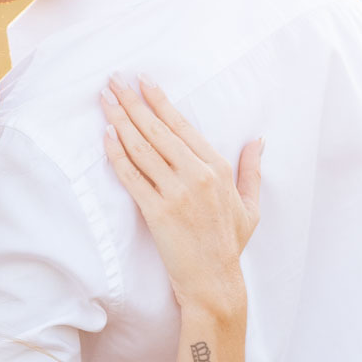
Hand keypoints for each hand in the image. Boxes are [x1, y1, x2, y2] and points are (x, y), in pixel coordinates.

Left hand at [102, 76, 261, 312]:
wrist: (214, 282)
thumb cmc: (229, 245)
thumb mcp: (250, 205)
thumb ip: (251, 170)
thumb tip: (257, 141)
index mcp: (217, 168)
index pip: (182, 125)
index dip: (160, 101)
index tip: (142, 80)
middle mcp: (197, 175)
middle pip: (158, 130)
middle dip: (133, 102)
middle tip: (113, 80)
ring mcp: (176, 193)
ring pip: (142, 148)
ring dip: (120, 120)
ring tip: (104, 99)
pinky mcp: (157, 213)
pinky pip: (132, 177)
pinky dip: (117, 155)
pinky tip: (106, 136)